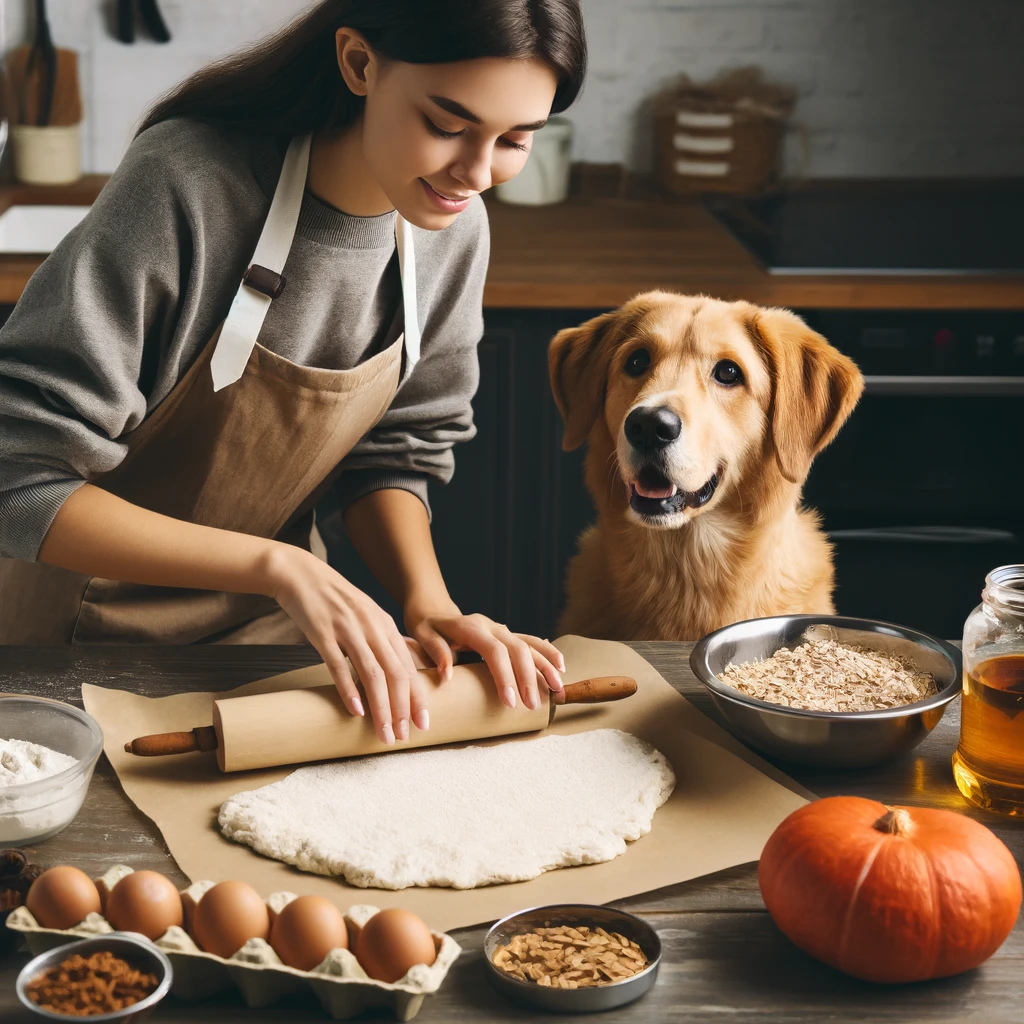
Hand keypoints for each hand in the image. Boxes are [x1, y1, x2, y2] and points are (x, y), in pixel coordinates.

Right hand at [263, 544, 428, 744]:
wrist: (300, 574)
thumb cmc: (333, 600)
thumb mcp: (364, 615)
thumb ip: (379, 640)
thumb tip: (394, 673)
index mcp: (385, 624)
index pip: (408, 667)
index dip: (418, 697)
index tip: (423, 724)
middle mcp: (372, 627)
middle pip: (396, 674)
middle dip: (403, 709)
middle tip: (404, 736)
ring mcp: (348, 630)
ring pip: (372, 675)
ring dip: (381, 708)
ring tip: (384, 734)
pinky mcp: (323, 633)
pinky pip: (339, 665)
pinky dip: (349, 690)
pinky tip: (356, 711)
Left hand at [404, 601, 564, 710]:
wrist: (433, 609)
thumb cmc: (426, 627)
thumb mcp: (422, 636)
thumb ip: (436, 652)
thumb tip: (447, 675)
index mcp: (472, 627)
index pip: (494, 652)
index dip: (505, 676)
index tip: (510, 702)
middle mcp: (491, 626)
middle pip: (518, 650)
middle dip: (528, 678)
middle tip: (532, 705)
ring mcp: (501, 629)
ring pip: (530, 645)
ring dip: (545, 666)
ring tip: (557, 689)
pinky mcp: (507, 634)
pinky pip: (532, 642)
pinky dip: (547, 653)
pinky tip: (560, 666)